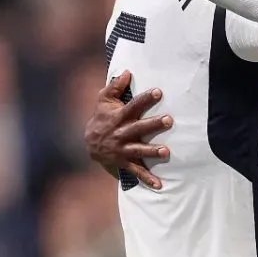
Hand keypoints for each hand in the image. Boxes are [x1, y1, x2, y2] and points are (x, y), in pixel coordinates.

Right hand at [84, 71, 171, 188]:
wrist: (88, 144)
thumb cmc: (100, 117)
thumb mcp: (103, 100)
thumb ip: (115, 86)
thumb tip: (128, 72)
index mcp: (118, 117)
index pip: (132, 106)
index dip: (145, 99)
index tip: (158, 92)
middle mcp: (120, 133)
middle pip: (138, 128)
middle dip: (153, 124)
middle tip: (169, 120)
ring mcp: (122, 149)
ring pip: (138, 150)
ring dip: (152, 151)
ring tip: (166, 151)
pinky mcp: (124, 162)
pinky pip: (137, 171)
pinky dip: (147, 178)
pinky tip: (160, 184)